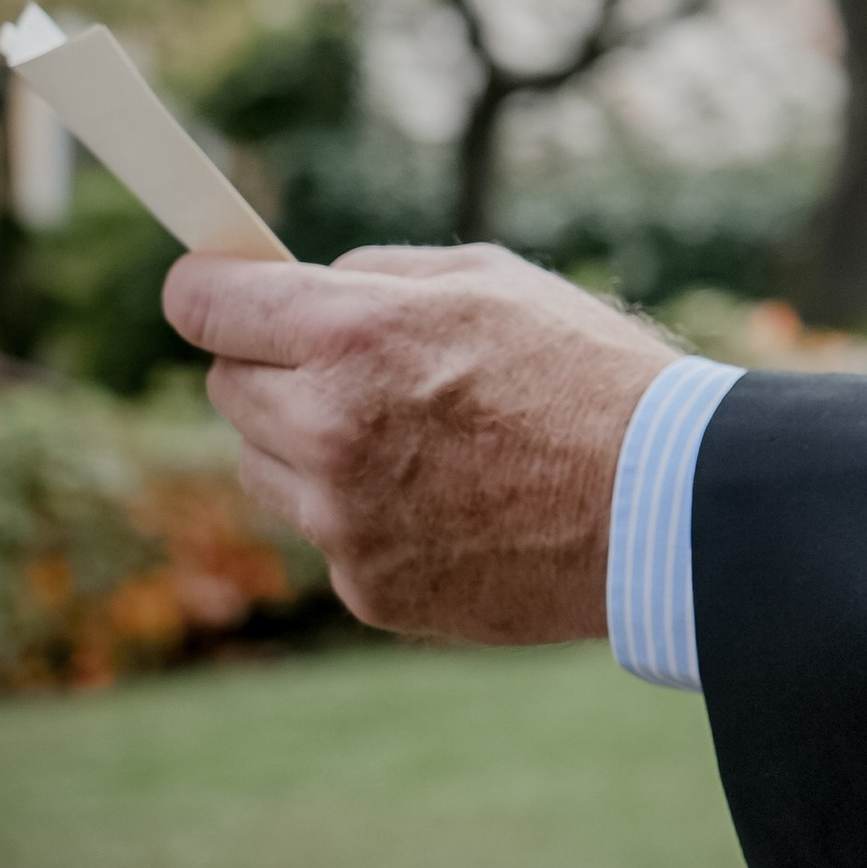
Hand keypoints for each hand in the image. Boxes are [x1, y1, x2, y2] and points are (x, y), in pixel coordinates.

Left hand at [162, 242, 680, 644]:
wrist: (662, 507)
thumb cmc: (586, 375)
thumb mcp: (487, 280)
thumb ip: (375, 278)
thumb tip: (300, 284)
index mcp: (354, 337)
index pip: (206, 306)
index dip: (204, 290)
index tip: (207, 290)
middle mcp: (328, 431)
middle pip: (226, 388)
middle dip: (269, 366)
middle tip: (342, 366)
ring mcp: (342, 521)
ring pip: (264, 467)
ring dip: (307, 445)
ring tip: (413, 440)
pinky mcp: (368, 589)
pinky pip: (327, 535)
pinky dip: (365, 514)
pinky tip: (448, 501)